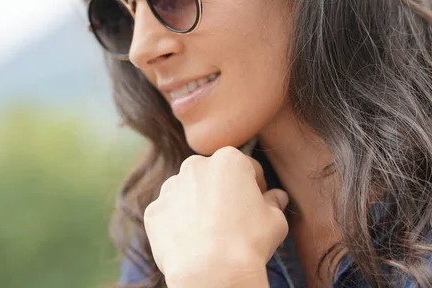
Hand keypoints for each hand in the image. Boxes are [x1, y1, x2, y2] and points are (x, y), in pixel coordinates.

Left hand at [144, 146, 289, 287]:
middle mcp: (195, 165)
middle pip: (212, 175)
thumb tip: (277, 197)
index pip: (246, 167)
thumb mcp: (275, 220)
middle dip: (221, 191)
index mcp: (228, 159)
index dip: (255, 186)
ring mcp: (170, 187)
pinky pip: (168, 214)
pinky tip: (190, 242)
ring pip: (186, 192)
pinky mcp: (154, 211)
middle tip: (231, 219)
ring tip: (208, 234)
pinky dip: (177, 225)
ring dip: (196, 205)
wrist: (212, 271)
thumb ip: (274, 203)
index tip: (257, 202)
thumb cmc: (249, 242)